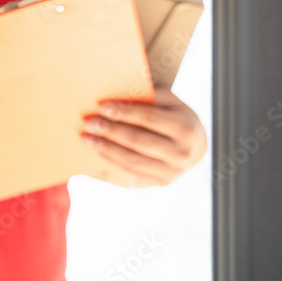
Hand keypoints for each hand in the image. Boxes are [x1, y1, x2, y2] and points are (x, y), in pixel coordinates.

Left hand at [80, 86, 206, 186]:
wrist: (194, 146)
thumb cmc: (174, 116)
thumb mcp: (169, 102)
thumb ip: (148, 98)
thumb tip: (115, 98)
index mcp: (186, 129)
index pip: (150, 119)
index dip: (125, 112)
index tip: (102, 107)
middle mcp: (182, 154)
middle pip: (139, 142)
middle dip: (111, 131)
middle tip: (89, 123)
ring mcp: (171, 173)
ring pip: (132, 161)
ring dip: (106, 150)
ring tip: (87, 138)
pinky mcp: (159, 183)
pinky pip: (131, 176)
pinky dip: (111, 165)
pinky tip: (96, 154)